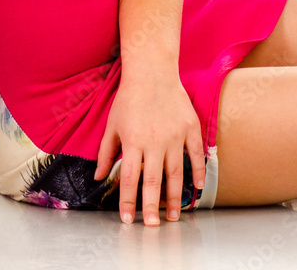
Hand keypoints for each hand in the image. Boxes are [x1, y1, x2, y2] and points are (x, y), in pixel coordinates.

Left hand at [93, 70, 205, 225]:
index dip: (127, 200)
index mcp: (133, 141)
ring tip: (174, 215)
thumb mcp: (112, 124)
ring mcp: (174, 135)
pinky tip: (197, 188)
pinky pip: (196, 154)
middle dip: (152, 206)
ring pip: (176, 172)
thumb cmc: (129, 97)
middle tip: (153, 225)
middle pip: (153, 180)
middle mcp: (154, 141)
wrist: (152, 71)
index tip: (126, 218)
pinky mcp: (190, 127)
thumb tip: (97, 176)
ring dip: (175, 196)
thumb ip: (105, 152)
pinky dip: (198, 171)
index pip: (129, 178)